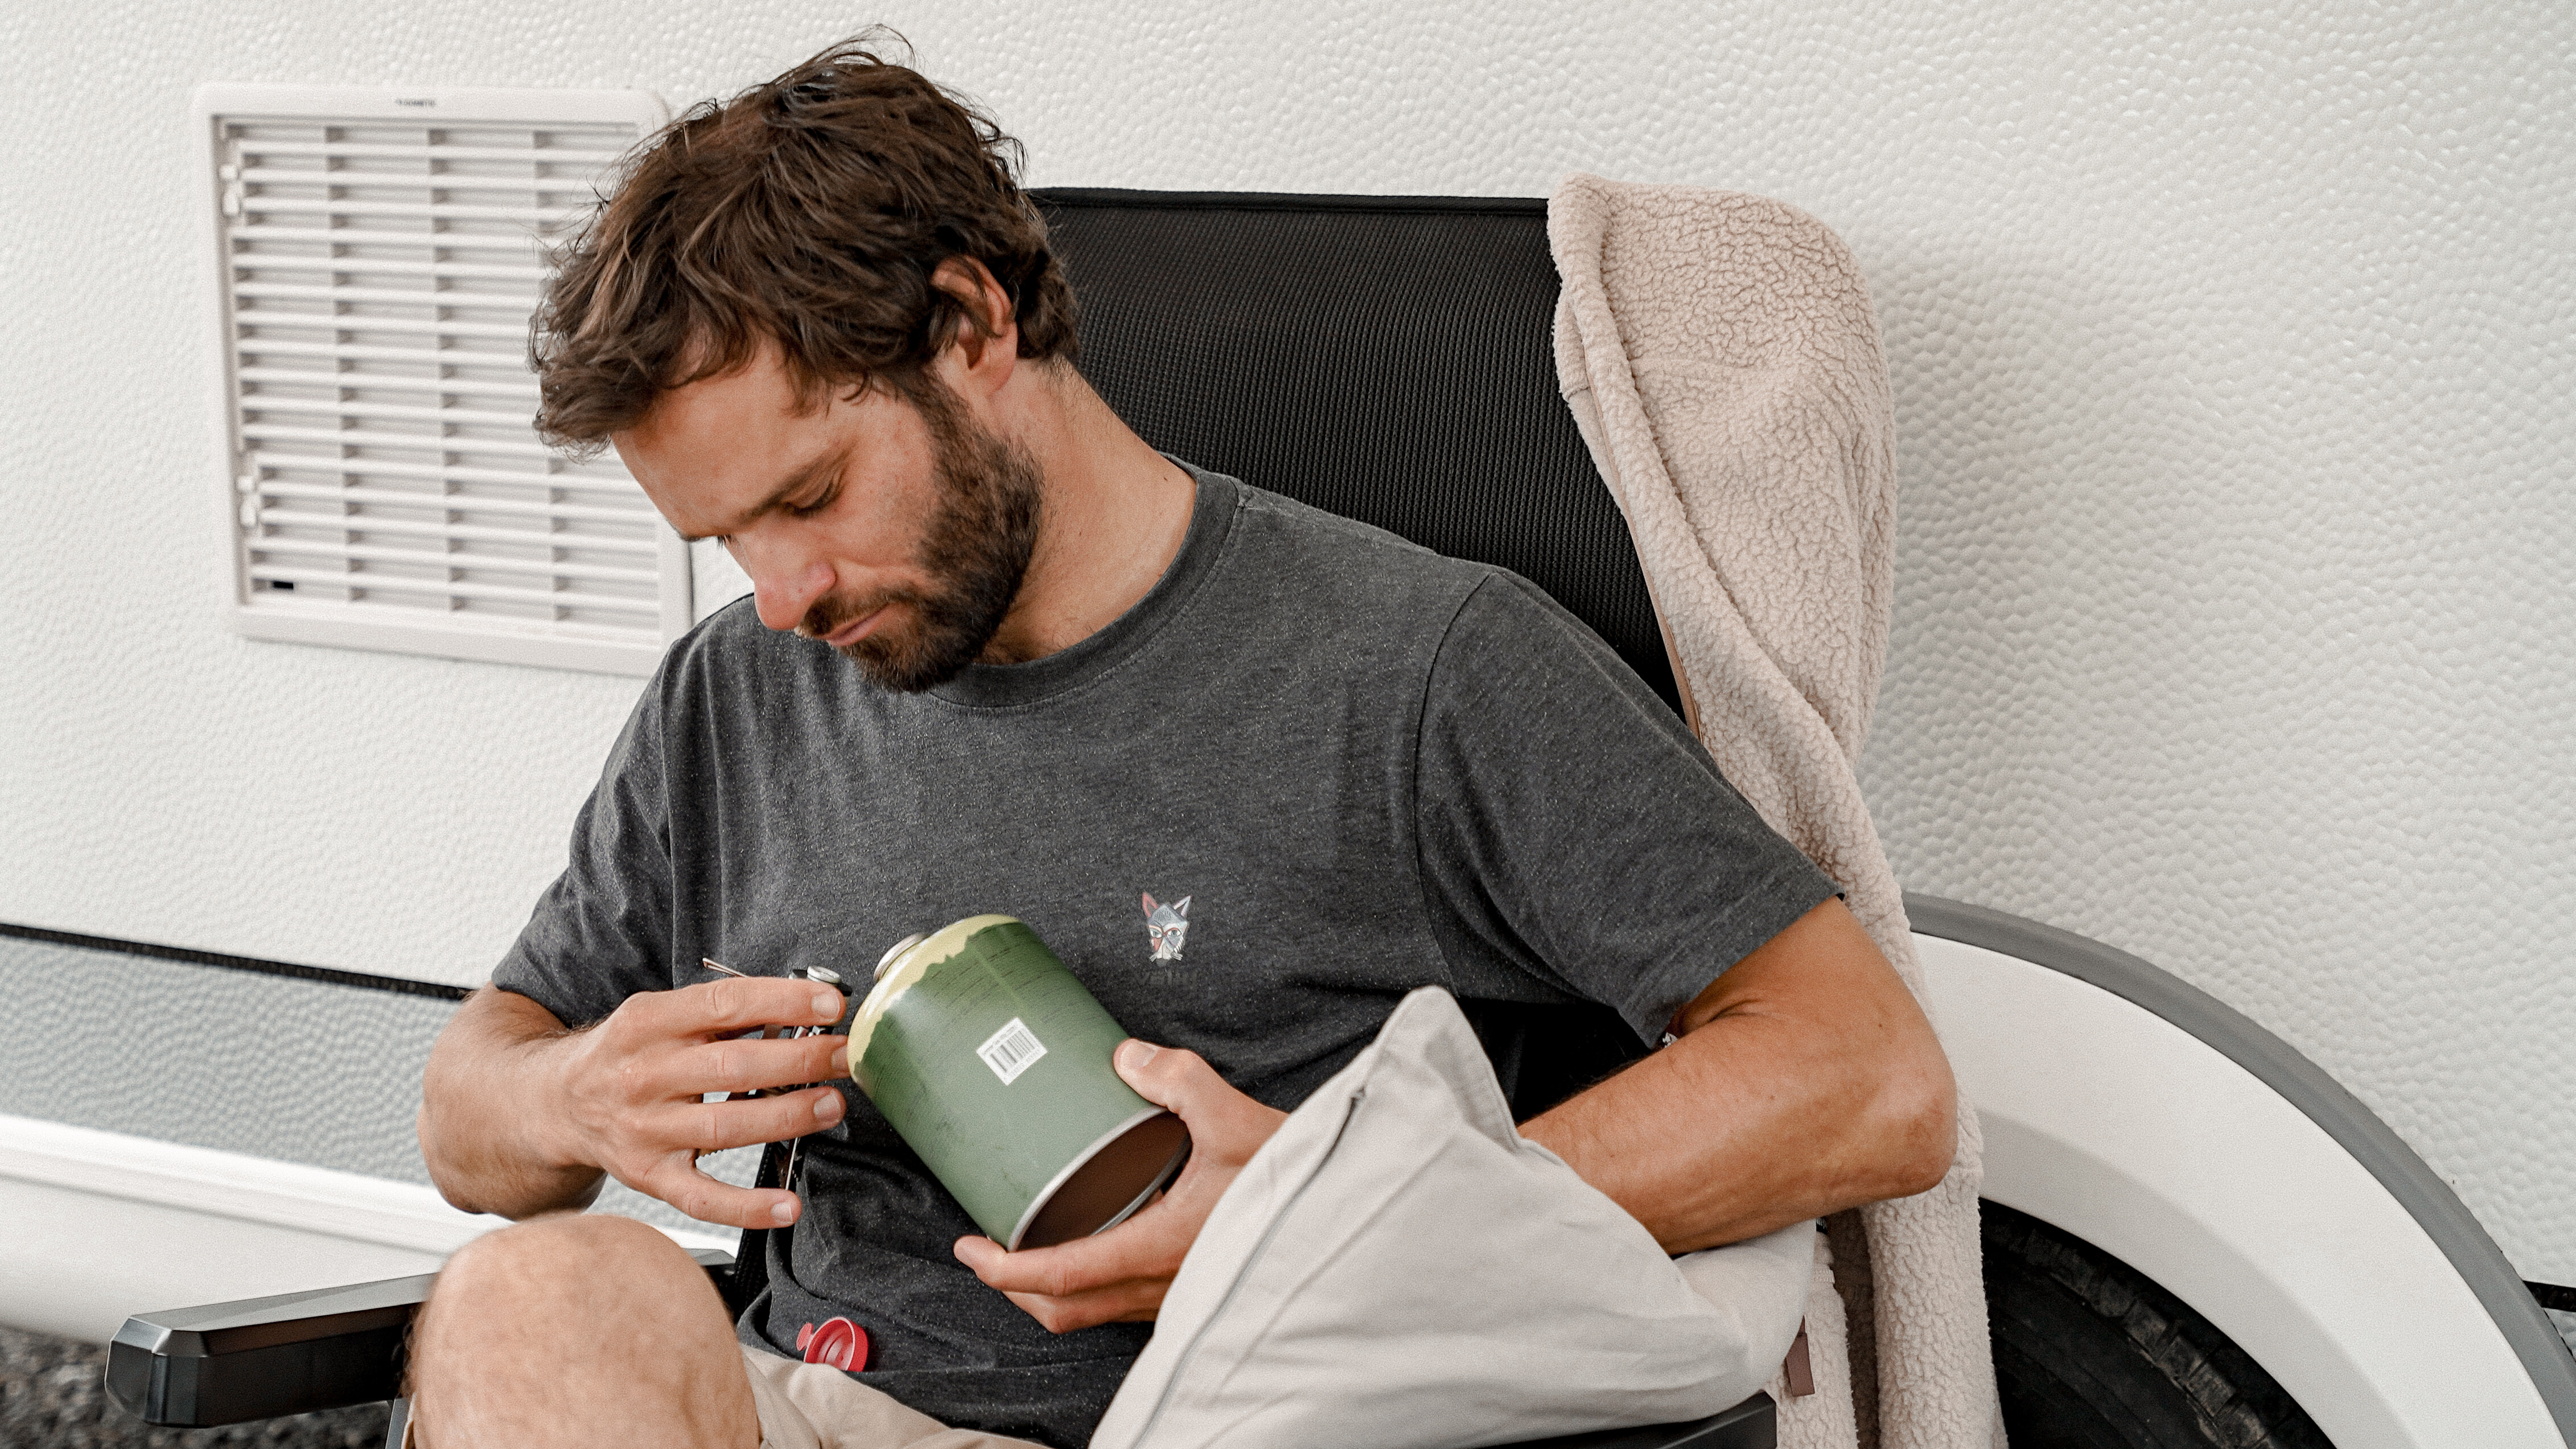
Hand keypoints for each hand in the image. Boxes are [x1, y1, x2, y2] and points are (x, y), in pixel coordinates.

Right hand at [544, 977, 851, 1229]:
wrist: (554, 1104)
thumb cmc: (625, 1054)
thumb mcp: (657, 1015)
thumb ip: (719, 1012)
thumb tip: (802, 1010)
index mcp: (647, 1022)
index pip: (724, 1004)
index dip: (783, 1002)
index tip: (832, 1005)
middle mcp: (641, 1076)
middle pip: (733, 1067)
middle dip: (801, 1061)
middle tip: (847, 1056)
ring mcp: (643, 1131)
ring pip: (726, 1127)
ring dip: (788, 1117)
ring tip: (832, 1105)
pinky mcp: (648, 1177)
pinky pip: (702, 1198)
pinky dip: (747, 1207)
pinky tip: (788, 1205)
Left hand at [952, 1040, 1286, 1331]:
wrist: (1347, 1211)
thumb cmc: (1299, 1177)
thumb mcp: (1235, 1119)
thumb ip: (1177, 1080)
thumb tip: (1124, 1058)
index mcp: (1157, 1249)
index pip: (1061, 1277)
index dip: (1003, 1270)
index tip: (970, 1248)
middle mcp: (1161, 1284)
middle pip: (1064, 1310)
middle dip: (1014, 1288)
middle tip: (986, 1250)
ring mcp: (1177, 1292)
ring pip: (1093, 1311)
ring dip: (1051, 1288)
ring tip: (1029, 1244)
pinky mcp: (1193, 1287)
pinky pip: (1123, 1300)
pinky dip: (1089, 1282)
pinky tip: (1094, 1238)